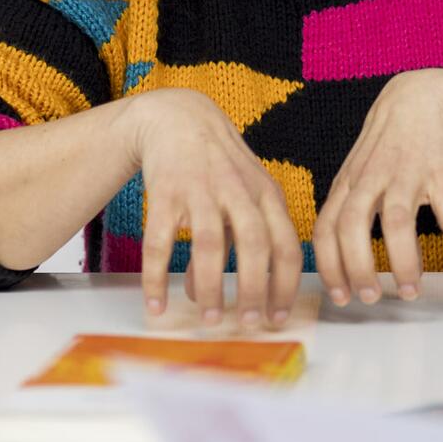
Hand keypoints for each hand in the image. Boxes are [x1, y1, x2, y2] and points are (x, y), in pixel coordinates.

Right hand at [113, 88, 302, 329]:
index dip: (285, 285)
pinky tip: (156, 304)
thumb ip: (231, 243)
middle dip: (255, 289)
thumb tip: (206, 294)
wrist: (177, 116)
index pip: (287, 245)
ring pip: (210, 244)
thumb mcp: (238, 196)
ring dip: (211, 286)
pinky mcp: (165, 192)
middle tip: (248, 324)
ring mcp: (202, 190)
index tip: (277, 318)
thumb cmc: (215, 166)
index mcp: (267, 195)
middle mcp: (239, 192)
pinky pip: (160, 241)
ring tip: (208, 319)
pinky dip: (157, 277)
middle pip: (256, 244)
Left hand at [314, 69, 442, 306]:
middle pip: (352, 225)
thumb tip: (344, 267)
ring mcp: (406, 172)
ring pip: (397, 221)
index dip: (329, 266)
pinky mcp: (440, 169)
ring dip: (404, 262)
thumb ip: (348, 211)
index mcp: (348, 184)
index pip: (326, 228)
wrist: (425, 96)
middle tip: (371, 299)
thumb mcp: (357, 172)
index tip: (341, 297)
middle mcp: (371, 178)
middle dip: (359, 268)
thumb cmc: (388, 145)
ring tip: (411, 291)